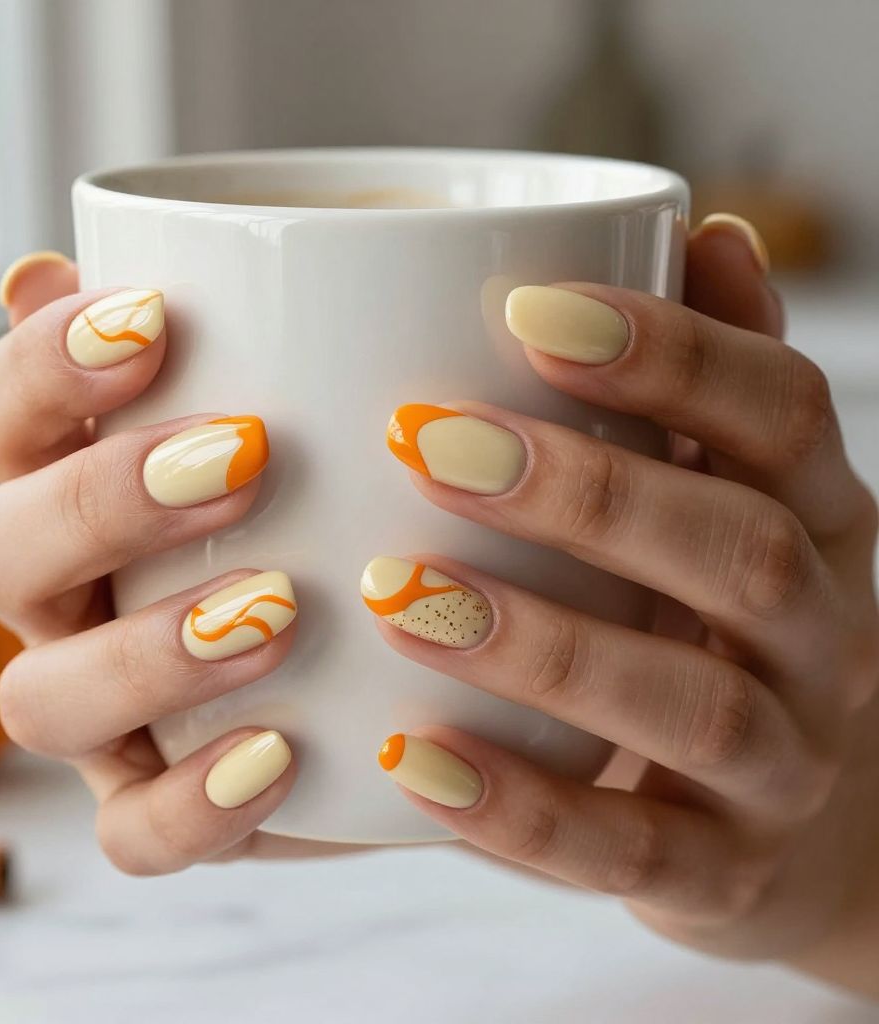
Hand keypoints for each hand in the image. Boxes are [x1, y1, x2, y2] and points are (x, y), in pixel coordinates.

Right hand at [0, 255, 357, 871]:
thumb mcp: (333, 414)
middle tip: (249, 458)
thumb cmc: (367, 506)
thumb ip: (245, 341)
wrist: (436, 658)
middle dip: (102, 502)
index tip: (155, 316)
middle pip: (0, 551)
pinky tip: (280, 756)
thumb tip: (92, 262)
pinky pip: (132, 833)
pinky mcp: (162, 806)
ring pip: (39, 699)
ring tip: (278, 609)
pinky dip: (192, 804)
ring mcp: (107, 713)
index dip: (45, 365)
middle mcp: (72, 600)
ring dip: (145, 652)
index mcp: (82, 487)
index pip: (3, 417)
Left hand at [365, 216, 878, 993]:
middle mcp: (824, 637)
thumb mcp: (741, 498)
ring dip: (541, 643)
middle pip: (740, 551)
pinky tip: (403, 755)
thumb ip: (715, 381)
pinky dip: (516, 808)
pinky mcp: (722, 873)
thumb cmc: (727, 623)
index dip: (671, 351)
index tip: (526, 305)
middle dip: (587, 491)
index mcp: (820, 521)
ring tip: (397, 589)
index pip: (782, 412)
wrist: (804, 818)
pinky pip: (627, 850)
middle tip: (425, 440)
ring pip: (688, 704)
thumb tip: (706, 229)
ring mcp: (783, 766)